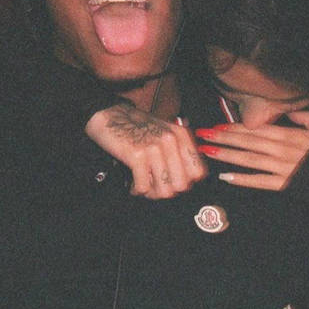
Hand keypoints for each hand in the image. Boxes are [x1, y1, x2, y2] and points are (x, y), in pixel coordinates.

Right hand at [86, 104, 207, 198]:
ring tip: (143, 184)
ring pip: (164, 190)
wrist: (110, 115)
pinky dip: (136, 190)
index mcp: (181, 136)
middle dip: (167, 190)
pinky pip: (144, 187)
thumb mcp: (166, 133)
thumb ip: (179, 152)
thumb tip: (188, 181)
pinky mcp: (137, 156)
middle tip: (154, 186)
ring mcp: (155, 148)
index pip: (198, 172)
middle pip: (181, 185)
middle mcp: (171, 141)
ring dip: (151, 193)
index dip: (185, 182)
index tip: (172, 181)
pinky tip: (132, 182)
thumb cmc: (137, 127)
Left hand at [196, 112, 308, 190]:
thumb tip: (288, 111)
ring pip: (249, 159)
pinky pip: (260, 182)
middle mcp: (281, 148)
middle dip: (222, 138)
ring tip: (207, 152)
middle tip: (202, 135)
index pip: (255, 129)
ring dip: (226, 155)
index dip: (234, 127)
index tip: (216, 125)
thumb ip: (303, 117)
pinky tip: (225, 177)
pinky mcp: (285, 184)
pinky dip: (242, 180)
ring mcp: (281, 167)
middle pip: (247, 141)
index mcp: (289, 134)